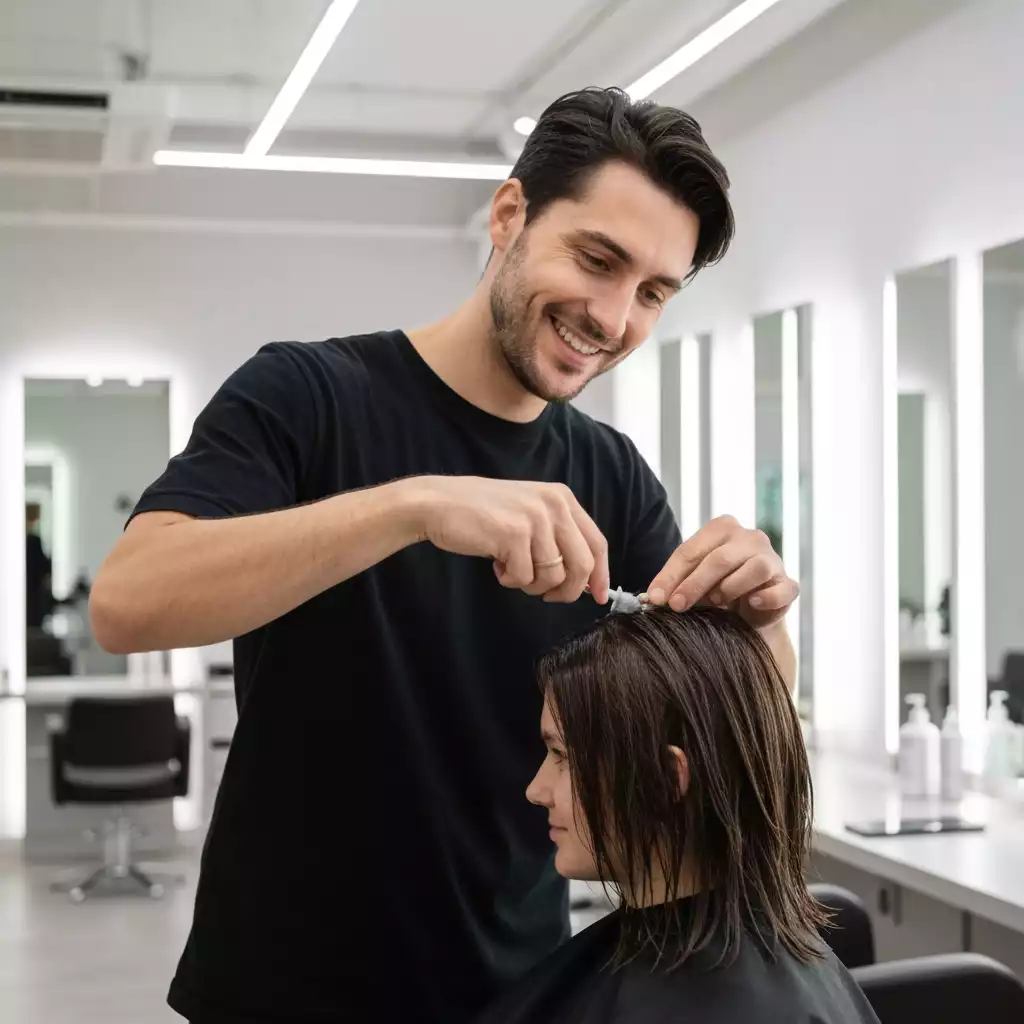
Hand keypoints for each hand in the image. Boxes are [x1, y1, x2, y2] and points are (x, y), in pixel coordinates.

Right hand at [411, 476, 609, 603]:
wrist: (439, 504)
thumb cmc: (482, 514)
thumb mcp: (529, 514)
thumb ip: (557, 538)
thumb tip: (584, 580)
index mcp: (562, 498)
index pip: (597, 543)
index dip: (601, 574)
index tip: (599, 596)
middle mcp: (554, 505)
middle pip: (582, 565)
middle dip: (568, 590)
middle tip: (547, 596)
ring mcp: (535, 518)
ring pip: (553, 575)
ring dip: (532, 585)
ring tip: (511, 570)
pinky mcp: (514, 534)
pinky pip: (524, 577)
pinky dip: (510, 580)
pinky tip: (496, 564)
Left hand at [646, 515, 797, 628]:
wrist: (750, 610)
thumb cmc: (716, 587)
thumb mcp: (692, 581)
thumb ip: (674, 584)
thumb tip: (653, 597)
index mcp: (722, 528)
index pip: (691, 550)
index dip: (671, 575)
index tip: (656, 598)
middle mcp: (750, 538)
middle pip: (720, 559)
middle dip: (694, 584)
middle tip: (676, 606)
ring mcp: (772, 559)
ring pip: (754, 568)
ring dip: (730, 589)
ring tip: (716, 603)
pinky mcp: (788, 584)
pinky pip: (782, 588)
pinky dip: (768, 597)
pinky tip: (753, 603)